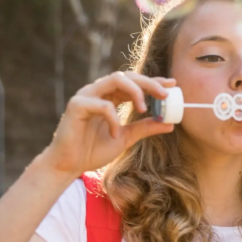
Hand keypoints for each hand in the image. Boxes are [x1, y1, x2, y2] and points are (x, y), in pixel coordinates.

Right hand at [41, 71, 175, 179]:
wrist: (69, 166)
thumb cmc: (94, 150)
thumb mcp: (126, 138)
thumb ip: (145, 128)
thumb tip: (170, 124)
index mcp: (110, 96)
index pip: (134, 82)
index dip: (154, 81)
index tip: (172, 85)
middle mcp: (98, 91)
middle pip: (127, 76)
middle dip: (149, 83)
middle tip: (165, 94)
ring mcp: (87, 95)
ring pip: (115, 79)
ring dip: (134, 91)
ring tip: (145, 108)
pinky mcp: (77, 105)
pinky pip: (102, 104)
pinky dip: (114, 118)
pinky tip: (116, 133)